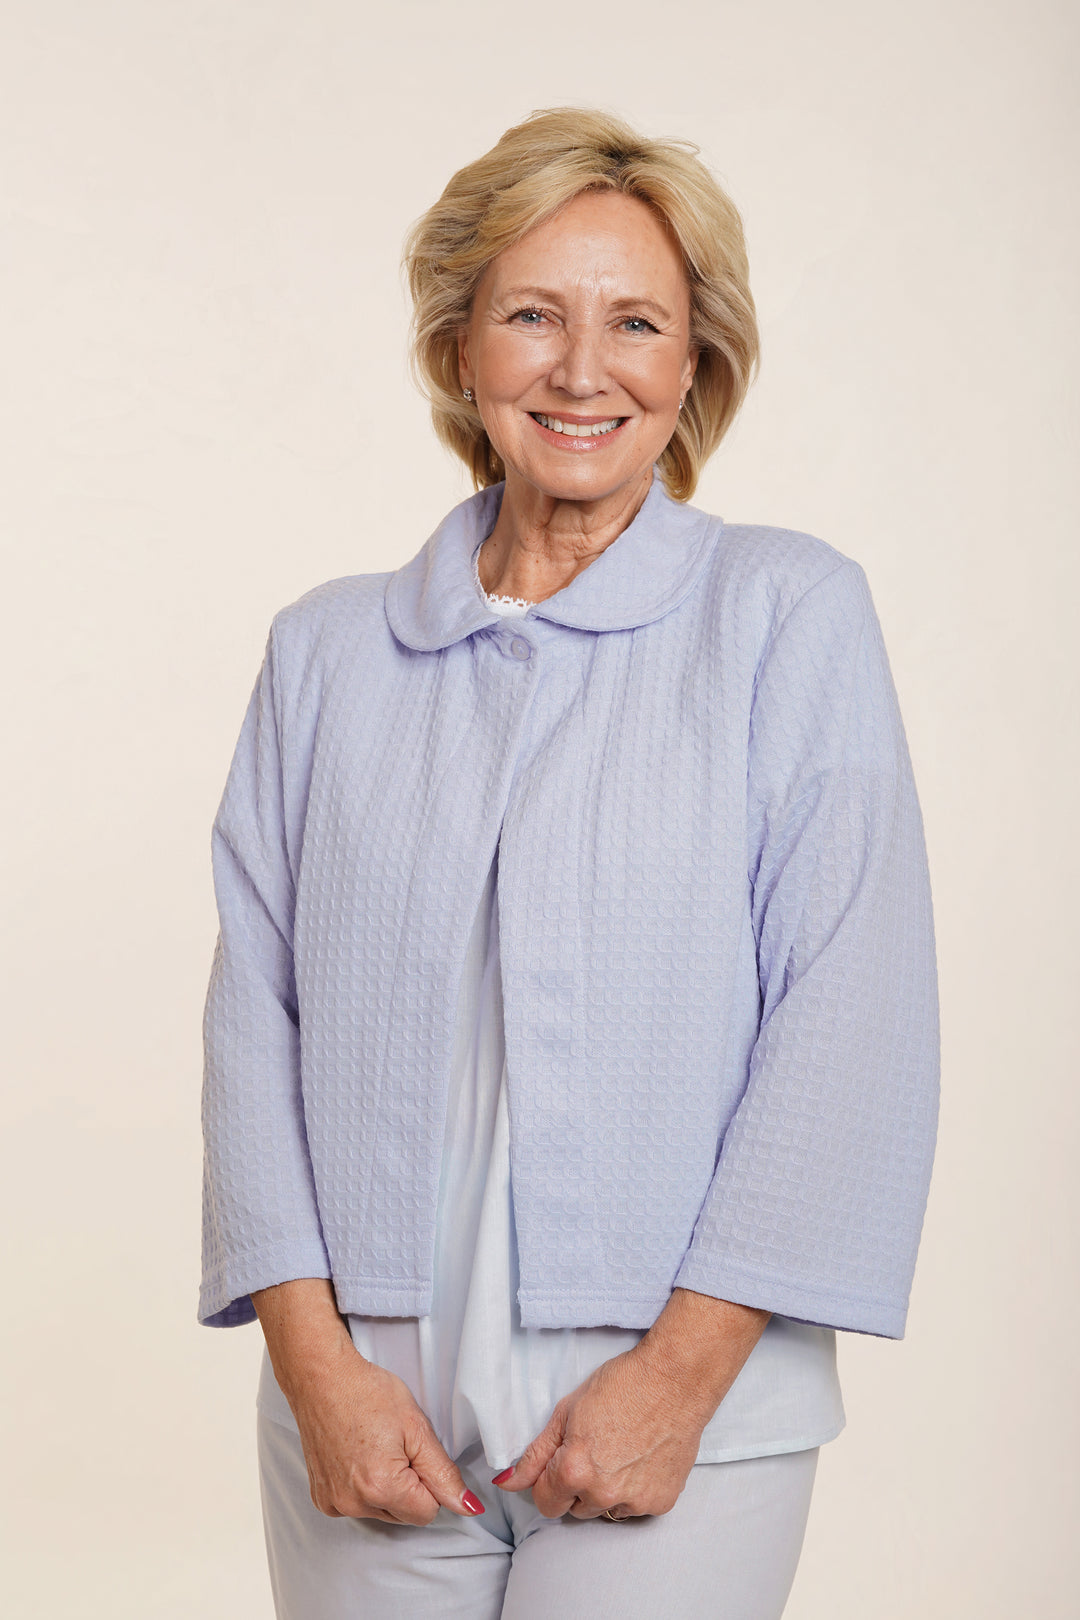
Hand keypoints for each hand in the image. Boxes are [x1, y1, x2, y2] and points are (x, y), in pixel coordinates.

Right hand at [252, 1278, 483, 1525]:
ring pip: (381, 1512)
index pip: (428, 1512)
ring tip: (374, 1448)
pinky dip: (362, 1488)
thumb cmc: (367, 1392)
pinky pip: (356, 1506)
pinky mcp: (321, 1499)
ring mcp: (334, 1503)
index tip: (416, 1453)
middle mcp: (353, 1503)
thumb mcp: (417, 1427)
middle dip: (409, 1486)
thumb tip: (468, 1506)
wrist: (322, 1378)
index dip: (430, 1481)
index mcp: (382, 1487)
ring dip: (385, 1488)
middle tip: (395, 1446)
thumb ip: (444, 1473)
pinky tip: (357, 1457)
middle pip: (404, 1515)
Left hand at [492, 1289, 769, 1520]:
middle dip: (578, 1486)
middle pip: (576, 1508)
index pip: (545, 1503)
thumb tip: (506, 1483)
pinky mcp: (660, 1503)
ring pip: (605, 1511)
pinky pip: (634, 1508)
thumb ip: (535, 1454)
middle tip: (596, 1449)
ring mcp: (634, 1501)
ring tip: (620, 1453)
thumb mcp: (567, 1411)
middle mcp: (602, 1494)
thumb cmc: (620, 1385)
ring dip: (606, 1491)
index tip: (561, 1461)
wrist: (675, 1379)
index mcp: (574, 1470)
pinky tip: (641, 1459)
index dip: (549, 1481)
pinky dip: (634, 1490)